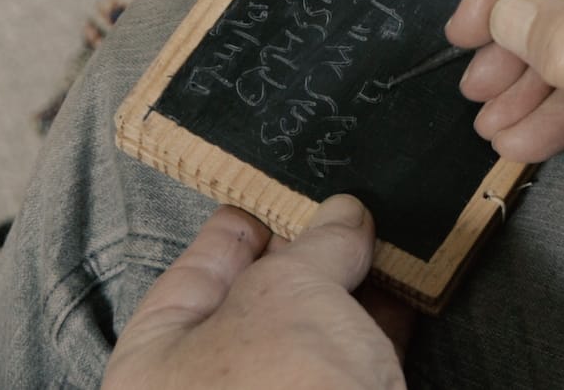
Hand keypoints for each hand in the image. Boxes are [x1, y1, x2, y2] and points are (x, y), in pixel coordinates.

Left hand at [103, 196, 410, 389]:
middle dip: (307, 258)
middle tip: (347, 213)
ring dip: (352, 293)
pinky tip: (406, 300)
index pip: (195, 275)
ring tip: (388, 244)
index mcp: (157, 363)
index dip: (241, 227)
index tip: (280, 193)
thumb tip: (345, 217)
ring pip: (313, 340)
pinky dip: (377, 333)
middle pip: (259, 306)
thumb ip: (317, 245)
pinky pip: (352, 370)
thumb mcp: (291, 291)